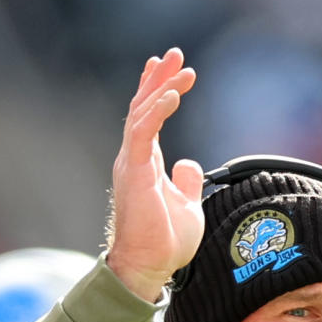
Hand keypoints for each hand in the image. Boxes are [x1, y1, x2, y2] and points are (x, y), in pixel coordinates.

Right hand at [107, 47, 204, 301]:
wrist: (149, 267)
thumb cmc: (165, 242)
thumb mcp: (186, 205)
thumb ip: (186, 182)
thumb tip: (190, 163)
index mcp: (145, 162)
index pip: (149, 117)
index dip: (158, 89)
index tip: (173, 68)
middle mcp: (134, 157)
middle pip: (144, 107)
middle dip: (159, 78)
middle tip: (175, 53)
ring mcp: (131, 163)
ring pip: (142, 113)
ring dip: (161, 87)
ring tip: (180, 67)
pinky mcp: (134, 172)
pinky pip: (143, 132)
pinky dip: (157, 110)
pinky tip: (173, 94)